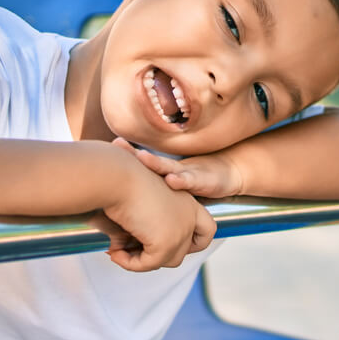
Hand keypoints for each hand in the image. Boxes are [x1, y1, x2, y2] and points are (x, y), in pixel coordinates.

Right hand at [101, 150, 215, 271]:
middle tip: (130, 247)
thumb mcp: (140, 202)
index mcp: (187, 202)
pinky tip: (114, 252)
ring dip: (143, 261)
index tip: (170, 244)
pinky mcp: (166, 243)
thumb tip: (128, 246)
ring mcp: (181, 230)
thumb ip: (145, 224)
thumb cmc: (121, 182)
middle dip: (157, 254)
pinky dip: (130, 263)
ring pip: (168, 260)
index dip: (193, 243)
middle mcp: (190, 216)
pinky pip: (148, 264)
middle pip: (182, 250)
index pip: (206, 230)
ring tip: (119, 250)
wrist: (117, 176)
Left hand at [113, 138, 243, 197]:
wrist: (228, 172)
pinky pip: (191, 181)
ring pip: (169, 167)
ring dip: (155, 163)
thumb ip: (151, 191)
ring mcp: (187, 173)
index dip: (126, 154)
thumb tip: (122, 194)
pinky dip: (181, 181)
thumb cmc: (194, 180)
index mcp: (162, 171)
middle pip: (151, 160)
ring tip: (141, 157)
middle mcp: (172, 168)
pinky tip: (173, 181)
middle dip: (134, 154)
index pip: (141, 161)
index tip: (110, 146)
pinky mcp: (203, 180)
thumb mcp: (169, 187)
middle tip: (118, 145)